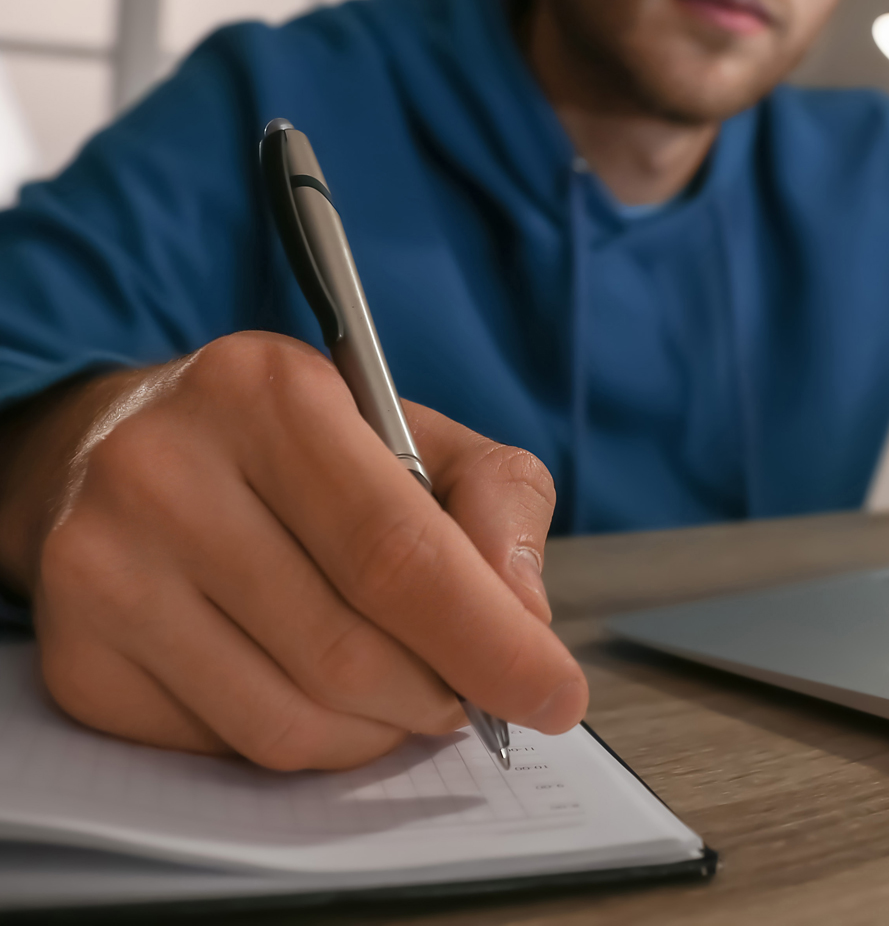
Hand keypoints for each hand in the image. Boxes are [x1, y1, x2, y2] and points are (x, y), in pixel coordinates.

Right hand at [0, 331, 586, 769]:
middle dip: (443, 692)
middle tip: (478, 691)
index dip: (488, 638)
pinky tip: (319, 691)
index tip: (556, 690)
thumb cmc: (292, 442)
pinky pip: (228, 749)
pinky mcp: (76, 661)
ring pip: (289, 719)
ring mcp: (105, 574)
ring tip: (407, 690)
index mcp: (268, 394)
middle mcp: (166, 475)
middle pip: (348, 649)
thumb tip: (525, 616)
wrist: (114, 451)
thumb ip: (494, 500)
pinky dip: (307, 742)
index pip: (397, 550)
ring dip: (380, 730)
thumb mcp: (409, 427)